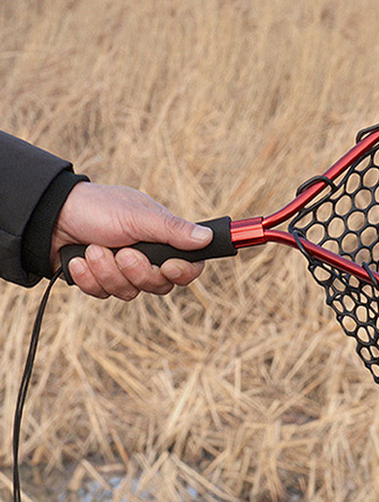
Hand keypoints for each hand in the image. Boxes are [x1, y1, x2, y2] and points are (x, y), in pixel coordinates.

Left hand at [52, 182, 212, 299]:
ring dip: (107, 272)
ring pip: (129, 293)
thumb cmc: (96, 208)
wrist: (48, 216)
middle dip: (137, 272)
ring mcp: (122, 271)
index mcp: (162, 239)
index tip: (170, 267)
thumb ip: (173, 230)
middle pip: (159, 286)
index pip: (189, 266)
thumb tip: (207, 237)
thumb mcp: (138, 216)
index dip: (183, 273)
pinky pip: (103, 294)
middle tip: (122, 252)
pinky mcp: (100, 281)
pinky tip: (78, 260)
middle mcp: (146, 258)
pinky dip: (88, 278)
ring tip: (92, 249)